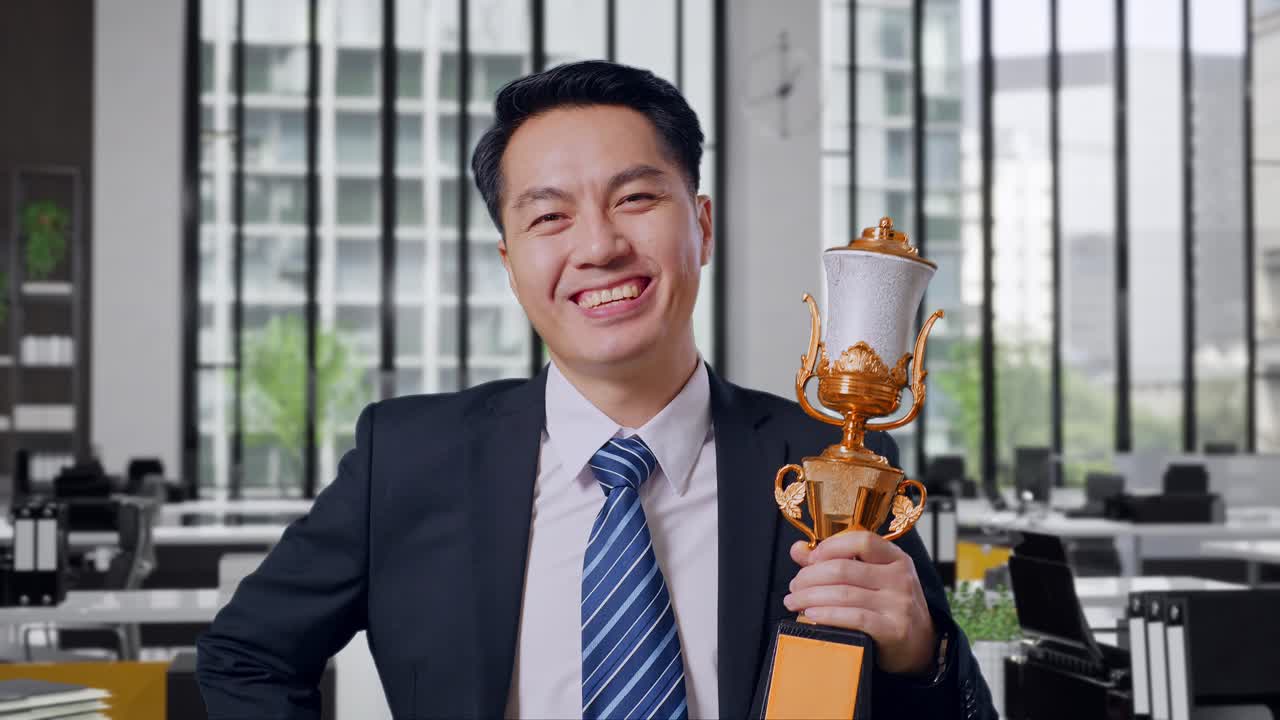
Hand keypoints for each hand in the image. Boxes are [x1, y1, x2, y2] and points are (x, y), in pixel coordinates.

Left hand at [783, 532, 936, 674]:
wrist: (919, 645)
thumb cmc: (889, 605)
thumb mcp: (872, 577)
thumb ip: (836, 561)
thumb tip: (798, 549)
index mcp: (896, 558)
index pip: (861, 540)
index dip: (830, 547)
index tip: (810, 559)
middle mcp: (901, 578)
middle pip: (843, 569)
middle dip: (809, 577)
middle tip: (794, 586)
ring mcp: (899, 604)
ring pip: (843, 594)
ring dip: (809, 597)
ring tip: (794, 602)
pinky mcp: (894, 629)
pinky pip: (853, 618)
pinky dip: (827, 615)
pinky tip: (811, 614)